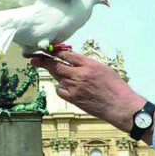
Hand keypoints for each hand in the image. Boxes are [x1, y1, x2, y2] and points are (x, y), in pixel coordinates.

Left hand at [30, 51, 148, 139]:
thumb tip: (73, 60)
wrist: (120, 106)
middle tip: (34, 58)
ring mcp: (76, 87)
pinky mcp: (74, 99)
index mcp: (89, 64)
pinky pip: (60, 90)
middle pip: (56, 65)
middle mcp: (80, 75)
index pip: (66, 54)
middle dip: (43, 61)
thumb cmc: (115, 87)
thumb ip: (87, 64)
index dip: (54, 51)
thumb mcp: (103, 69)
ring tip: (53, 71)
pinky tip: (66, 86)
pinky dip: (61, 87)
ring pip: (57, 77)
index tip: (47, 49)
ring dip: (54, 73)